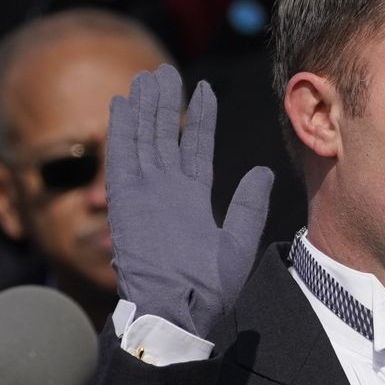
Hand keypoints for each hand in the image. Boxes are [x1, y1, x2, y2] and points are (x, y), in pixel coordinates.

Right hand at [107, 64, 272, 339]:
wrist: (179, 311)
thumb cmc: (210, 288)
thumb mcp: (238, 242)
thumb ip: (249, 206)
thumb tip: (264, 172)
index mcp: (193, 198)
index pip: (196, 146)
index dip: (200, 118)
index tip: (205, 90)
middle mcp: (167, 190)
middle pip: (164, 136)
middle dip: (164, 104)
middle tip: (163, 73)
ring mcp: (144, 193)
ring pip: (142, 139)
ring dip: (143, 108)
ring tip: (145, 78)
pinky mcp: (125, 201)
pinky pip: (121, 157)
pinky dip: (120, 131)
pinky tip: (121, 104)